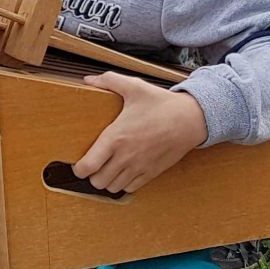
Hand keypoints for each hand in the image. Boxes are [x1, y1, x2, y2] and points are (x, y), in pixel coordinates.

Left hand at [72, 73, 209, 195]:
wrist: (190, 119)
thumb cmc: (161, 104)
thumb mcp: (134, 87)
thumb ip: (109, 81)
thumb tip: (88, 79)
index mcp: (116, 137)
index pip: (88, 166)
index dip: (78, 168)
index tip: (78, 163)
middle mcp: (125, 157)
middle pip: (97, 181)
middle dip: (92, 174)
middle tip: (93, 163)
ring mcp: (139, 167)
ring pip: (112, 187)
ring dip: (107, 180)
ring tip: (107, 168)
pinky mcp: (151, 173)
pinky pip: (130, 188)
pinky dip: (123, 183)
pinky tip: (124, 171)